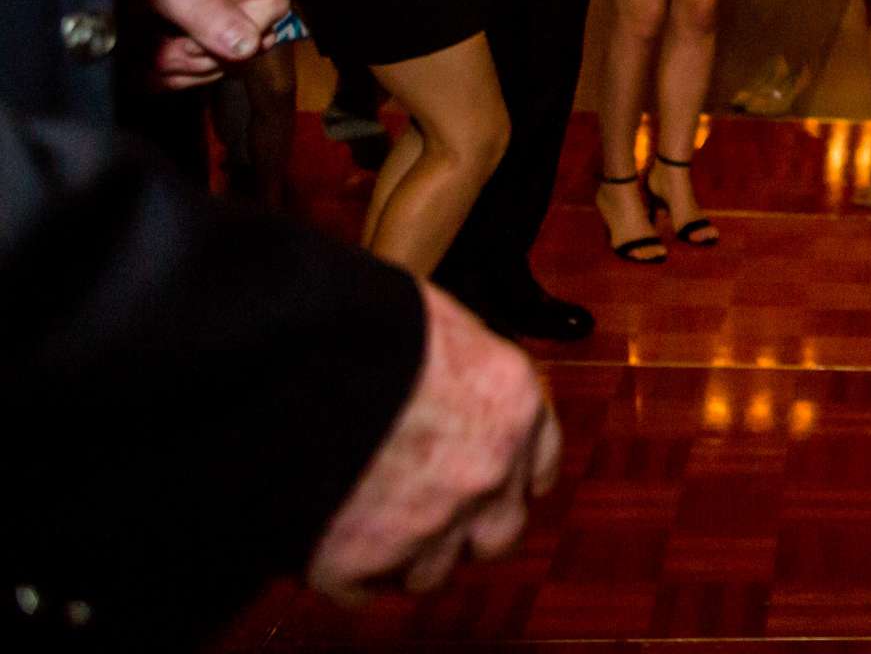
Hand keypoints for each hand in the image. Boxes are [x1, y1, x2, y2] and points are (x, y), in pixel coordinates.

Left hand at [123, 0, 287, 88]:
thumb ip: (198, 5)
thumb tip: (246, 46)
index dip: (244, 31)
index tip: (203, 46)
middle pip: (252, 35)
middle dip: (208, 55)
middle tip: (166, 57)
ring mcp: (213, 5)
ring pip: (227, 58)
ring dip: (188, 69)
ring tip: (148, 63)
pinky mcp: (192, 30)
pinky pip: (201, 67)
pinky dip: (175, 76)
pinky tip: (147, 70)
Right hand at [306, 282, 559, 602]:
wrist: (293, 349)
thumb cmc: (366, 316)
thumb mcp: (439, 320)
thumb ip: (461, 364)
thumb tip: (447, 375)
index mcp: (513, 405)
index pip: (541, 465)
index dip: (512, 476)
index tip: (493, 480)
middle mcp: (487, 472)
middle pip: (500, 534)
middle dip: (470, 529)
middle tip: (434, 513)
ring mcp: (428, 522)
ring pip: (433, 571)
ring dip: (409, 555)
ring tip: (375, 528)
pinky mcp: (358, 559)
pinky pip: (363, 589)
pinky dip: (349, 573)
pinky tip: (332, 544)